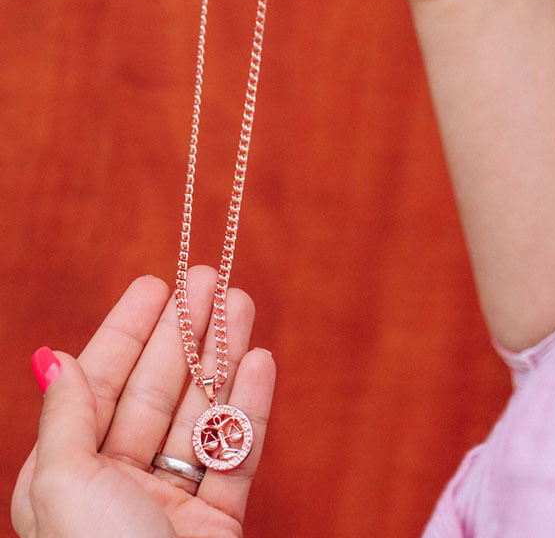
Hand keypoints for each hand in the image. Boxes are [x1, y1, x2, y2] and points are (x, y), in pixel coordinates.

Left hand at [11, 266, 275, 536]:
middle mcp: (120, 478)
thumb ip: (64, 418)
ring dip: (224, 355)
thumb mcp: (60, 487)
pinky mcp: (218, 517)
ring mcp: (172, 497)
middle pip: (161, 385)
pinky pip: (236, 451)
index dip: (130, 328)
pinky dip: (249, 405)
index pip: (104, 379)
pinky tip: (259, 361)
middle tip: (212, 280)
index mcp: (72, 469)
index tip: (156, 284)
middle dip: (187, 330)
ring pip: (203, 410)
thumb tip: (55, 359)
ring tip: (243, 305)